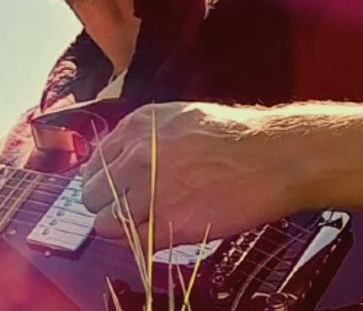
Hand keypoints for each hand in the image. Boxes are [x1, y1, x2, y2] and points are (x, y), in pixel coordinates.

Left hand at [80, 101, 309, 249]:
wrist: (270, 157)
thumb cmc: (234, 136)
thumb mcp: (179, 117)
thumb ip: (144, 137)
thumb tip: (121, 160)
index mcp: (137, 125)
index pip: (94, 163)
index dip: (103, 181)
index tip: (114, 190)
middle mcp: (135, 154)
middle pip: (92, 195)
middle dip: (107, 205)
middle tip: (130, 209)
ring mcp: (148, 189)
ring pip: (106, 224)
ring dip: (123, 228)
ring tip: (149, 222)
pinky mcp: (167, 223)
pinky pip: (134, 244)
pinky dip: (144, 244)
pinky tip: (164, 232)